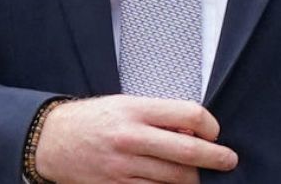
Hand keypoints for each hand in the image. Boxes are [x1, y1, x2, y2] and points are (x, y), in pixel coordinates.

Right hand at [34, 95, 237, 182]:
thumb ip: (159, 115)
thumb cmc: (93, 119)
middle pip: (188, 152)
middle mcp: (132, 138)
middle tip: (228, 160)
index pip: (190, 115)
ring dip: (192, 178)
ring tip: (196, 174)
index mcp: (136, 110)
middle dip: (216, 158)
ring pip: (175, 179)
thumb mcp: (126, 104)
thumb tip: (194, 129)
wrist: (52, 141)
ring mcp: (124, 167)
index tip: (214, 132)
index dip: (210, 126)